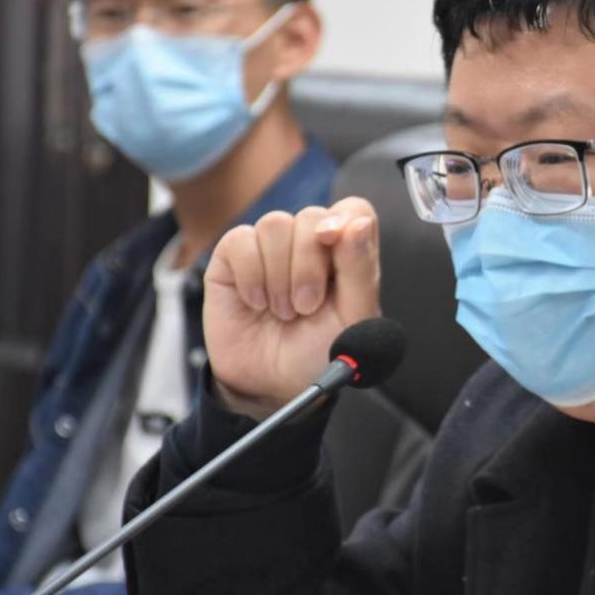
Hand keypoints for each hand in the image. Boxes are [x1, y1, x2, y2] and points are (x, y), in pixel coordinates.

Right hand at [202, 197, 380, 417]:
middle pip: (312, 216)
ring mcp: (271, 248)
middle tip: (306, 307)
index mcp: (347, 255)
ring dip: (279, 275)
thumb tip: (358, 223)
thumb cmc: (319, 354)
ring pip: (275, 224)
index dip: (343, 218)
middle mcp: (309, 244)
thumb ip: (360, 270)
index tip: (332, 241)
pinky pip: (240, 239)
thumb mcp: (352, 320)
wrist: (272, 385)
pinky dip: (251, 275)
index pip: (353, 210)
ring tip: (283, 310)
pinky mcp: (234, 258)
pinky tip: (256, 302)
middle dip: (308, 266)